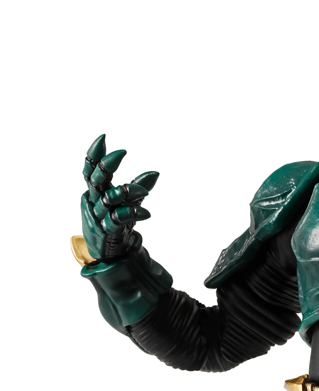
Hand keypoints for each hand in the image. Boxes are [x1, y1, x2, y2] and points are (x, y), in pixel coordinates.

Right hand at [80, 134, 158, 261]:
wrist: (111, 253)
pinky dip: (133, 213)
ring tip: (144, 190)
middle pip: (96, 180)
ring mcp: (99, 216)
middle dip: (107, 165)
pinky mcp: (107, 230)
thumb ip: (138, 186)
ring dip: (127, 192)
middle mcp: (95, 201)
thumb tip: (156, 172)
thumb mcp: (128, 202)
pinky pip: (118, 219)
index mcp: (96, 191)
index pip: (90, 169)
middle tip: (121, 153)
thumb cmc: (116, 223)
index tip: (104, 137)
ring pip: (109, 199)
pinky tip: (146, 213)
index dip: (94, 154)